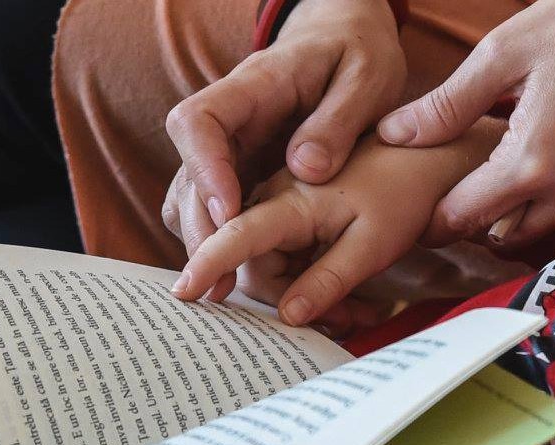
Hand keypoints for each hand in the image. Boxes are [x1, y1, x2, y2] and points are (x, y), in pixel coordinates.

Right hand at [162, 0, 405, 262]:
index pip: (198, 123)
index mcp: (252, 87)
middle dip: (200, 231)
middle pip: (187, 176)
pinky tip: (244, 277)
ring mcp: (228, 150)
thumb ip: (338, 120)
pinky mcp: (238, 173)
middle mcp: (228, 122)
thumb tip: (305, 169)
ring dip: (204, 245)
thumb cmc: (356, 54)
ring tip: (225, 292)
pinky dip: (222, 245)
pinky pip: (213, 211)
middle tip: (220, 282)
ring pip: (191, 200)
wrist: (346, 42)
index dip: (204, 170)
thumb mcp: (367, 77)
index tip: (228, 214)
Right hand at [172, 118, 505, 326]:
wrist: (430, 143)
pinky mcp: (280, 212)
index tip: (191, 287)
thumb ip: (336, 268)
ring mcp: (268, 198)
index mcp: (286, 177)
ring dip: (281, 294)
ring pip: (243, 256)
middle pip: (222, 242)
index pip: (226, 206)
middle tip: (316, 322)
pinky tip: (344, 304)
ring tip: (348, 317)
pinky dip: (293, 284)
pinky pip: (264, 255)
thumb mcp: (383, 230)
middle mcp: (265, 186)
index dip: (205, 244)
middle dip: (258, 293)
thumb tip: (290, 313)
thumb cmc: (409, 174)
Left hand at [377, 0, 554, 246]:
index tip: (415, 212)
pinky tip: (542, 158)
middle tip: (452, 188)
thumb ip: (447, 104)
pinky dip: (550, 196)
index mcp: (533, 162)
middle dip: (471, 219)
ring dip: (511, 211)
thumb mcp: (507, 51)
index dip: (431, 221)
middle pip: (499, 234)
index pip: (461, 220)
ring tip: (496, 170)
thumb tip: (394, 135)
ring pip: (538, 227)